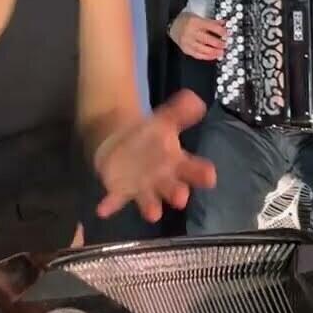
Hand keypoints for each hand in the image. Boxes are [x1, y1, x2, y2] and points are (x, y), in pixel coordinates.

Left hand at [95, 89, 216, 221]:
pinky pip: (115, 200)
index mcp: (177, 163)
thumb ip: (179, 111)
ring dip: (151, 206)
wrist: (121, 143)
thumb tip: (195, 99)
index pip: (194, 169)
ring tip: (153, 213)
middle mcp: (163, 181)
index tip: (210, 176)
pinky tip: (102, 209)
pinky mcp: (120, 191)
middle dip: (177, 194)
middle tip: (181, 198)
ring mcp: (142, 189)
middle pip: (174, 189)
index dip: (202, 173)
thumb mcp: (164, 120)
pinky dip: (110, 205)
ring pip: (149, 201)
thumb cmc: (149, 137)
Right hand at [169, 12, 226, 60]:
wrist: (172, 25)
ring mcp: (187, 42)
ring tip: (221, 52)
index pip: (212, 27)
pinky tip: (213, 56)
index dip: (222, 31)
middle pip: (208, 39)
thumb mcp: (198, 17)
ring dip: (214, 52)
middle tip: (225, 44)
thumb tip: (223, 24)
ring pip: (203, 49)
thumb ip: (211, 22)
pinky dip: (207, 56)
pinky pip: (198, 55)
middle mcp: (191, 32)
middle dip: (219, 43)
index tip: (227, 34)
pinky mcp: (186, 49)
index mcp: (195, 22)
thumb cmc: (185, 20)